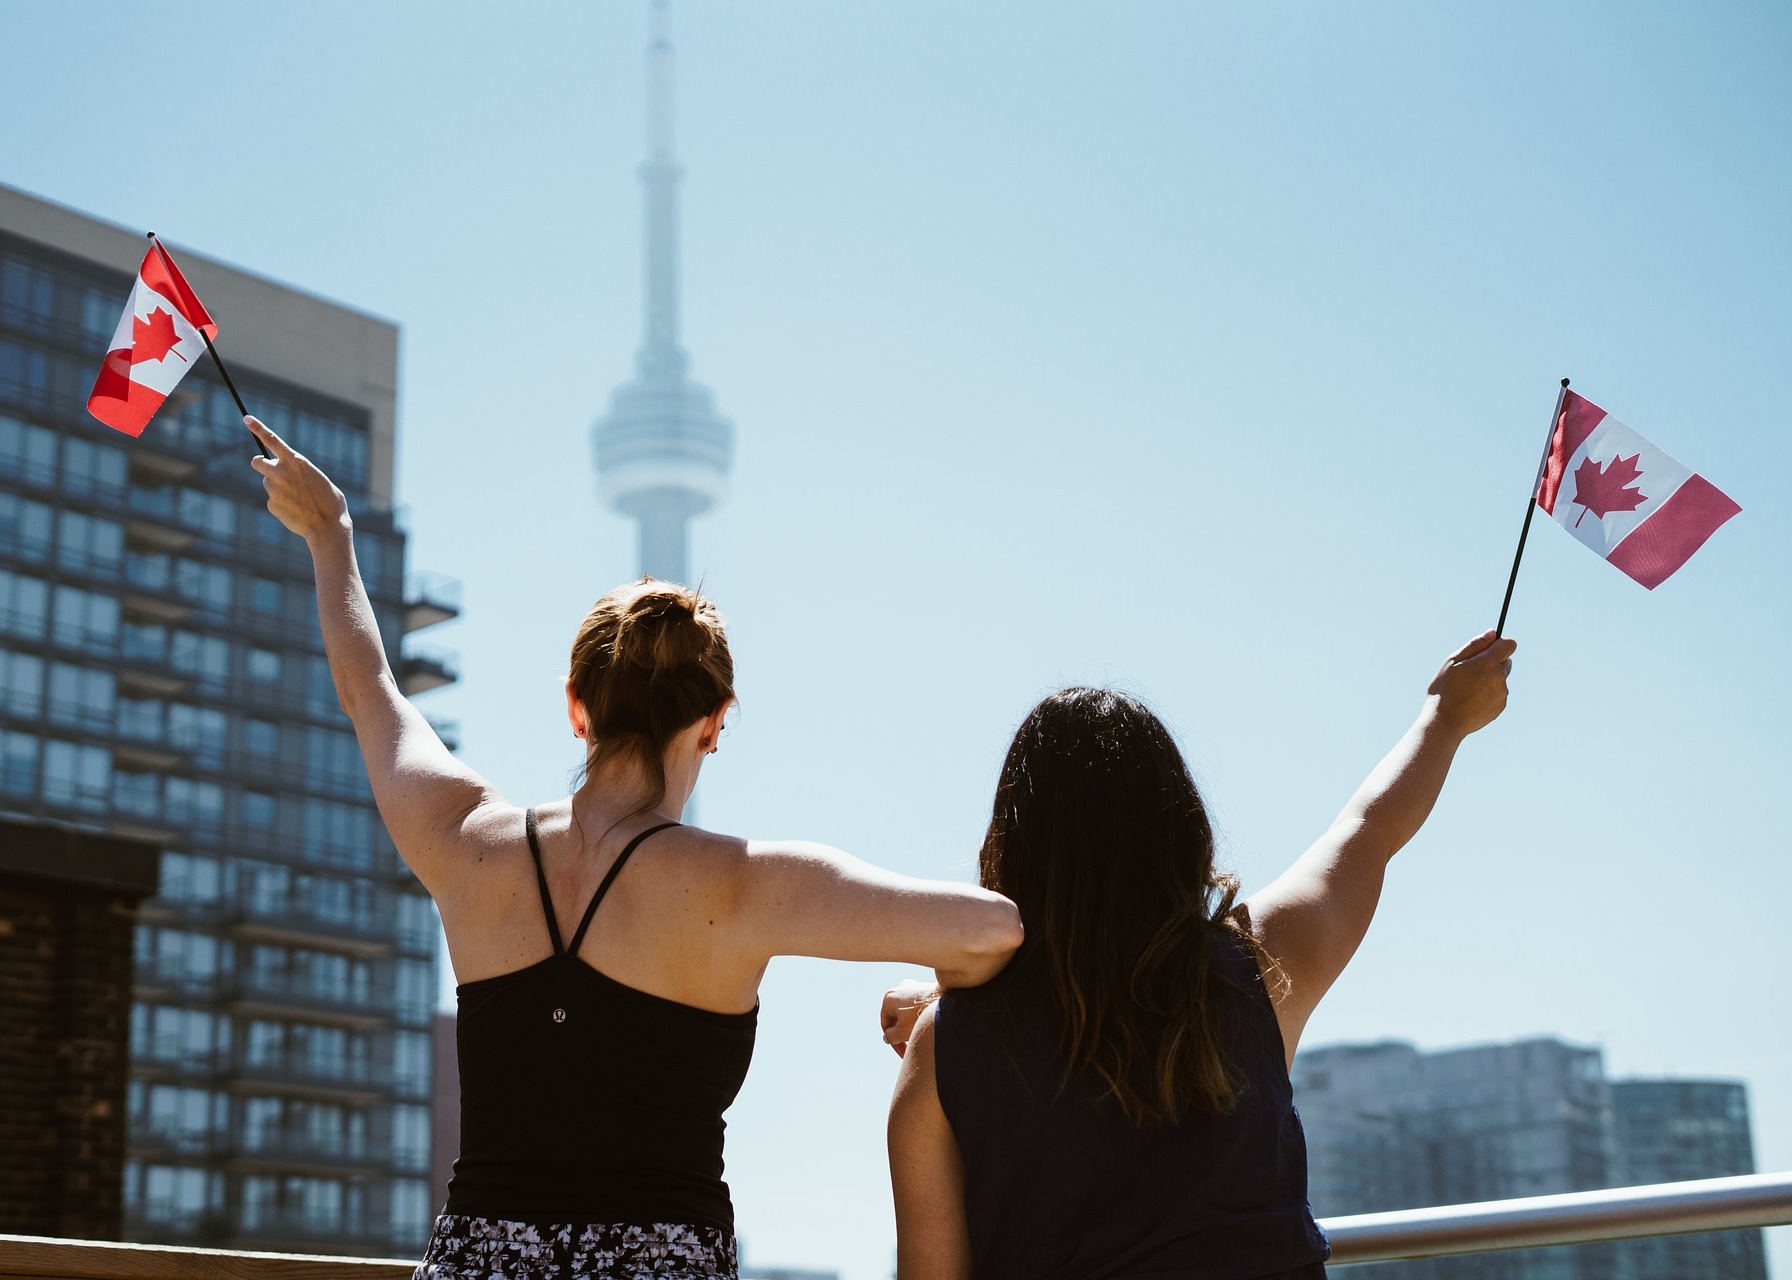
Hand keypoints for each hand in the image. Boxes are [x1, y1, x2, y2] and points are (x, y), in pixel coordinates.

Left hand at [246, 416, 349, 542]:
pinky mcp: (271, 504)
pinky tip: (296, 511)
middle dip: (261, 464)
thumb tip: (286, 478)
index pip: (272, 440)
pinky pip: (273, 501)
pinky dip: (282, 505)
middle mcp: (281, 472)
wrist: (327, 527)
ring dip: (278, 488)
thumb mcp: (317, 479)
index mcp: (296, 461)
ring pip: (268, 484)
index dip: (258, 428)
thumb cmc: (330, 502)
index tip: (246, 419)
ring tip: (298, 500)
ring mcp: (274, 489)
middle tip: (272, 472)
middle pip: (257, 462)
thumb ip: (298, 473)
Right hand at [881, 979, 940, 1057]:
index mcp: (888, 997)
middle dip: (903, 1034)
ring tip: (922, 1036)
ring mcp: (913, 987)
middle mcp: (899, 989)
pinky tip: (929, 1027)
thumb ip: (890, 1037)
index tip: (903, 1052)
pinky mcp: (926, 988)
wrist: (947, 1001)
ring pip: (908, 1013)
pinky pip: (918, 1007)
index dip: (893, 1041)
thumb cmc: (921, 1016)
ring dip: (912, 1027)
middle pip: (897, 1018)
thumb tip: (887, 1037)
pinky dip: (920, 1018)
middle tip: (912, 1046)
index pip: (885, 1025)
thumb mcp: (901, 1032)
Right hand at [1427, 630, 1516, 735]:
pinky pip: (1498, 694)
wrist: (1445, 722)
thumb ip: (1475, 645)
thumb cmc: (1444, 690)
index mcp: (1488, 662)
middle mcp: (1500, 677)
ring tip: (1468, 690)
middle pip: (1505, 661)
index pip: (1509, 644)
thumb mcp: (1453, 662)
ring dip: (1489, 680)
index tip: (1487, 650)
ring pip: (1500, 679)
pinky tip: (1471, 700)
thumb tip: (1493, 632)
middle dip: (1492, 663)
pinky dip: (1488, 694)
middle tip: (1471, 672)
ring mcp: (1502, 693)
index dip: (1499, 644)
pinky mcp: (1501, 706)